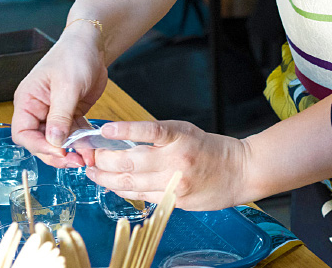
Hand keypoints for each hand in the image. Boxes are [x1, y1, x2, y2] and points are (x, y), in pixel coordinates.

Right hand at [11, 24, 107, 167]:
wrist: (92, 44)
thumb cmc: (74, 55)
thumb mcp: (67, 86)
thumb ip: (60, 115)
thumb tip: (53, 142)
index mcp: (28, 100)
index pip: (23, 133)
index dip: (39, 146)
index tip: (59, 152)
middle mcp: (38, 109)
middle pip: (40, 142)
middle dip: (57, 154)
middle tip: (75, 162)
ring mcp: (55, 113)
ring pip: (58, 142)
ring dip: (72, 152)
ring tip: (87, 159)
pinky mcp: (71, 114)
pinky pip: (73, 134)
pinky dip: (81, 143)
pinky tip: (91, 150)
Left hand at [85, 120, 252, 210]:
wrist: (239, 170)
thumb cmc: (209, 148)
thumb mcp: (185, 131)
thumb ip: (156, 136)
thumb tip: (121, 138)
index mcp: (180, 137)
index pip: (149, 131)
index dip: (124, 130)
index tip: (104, 130)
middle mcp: (177, 160)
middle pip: (132, 162)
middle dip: (105, 161)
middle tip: (91, 157)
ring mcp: (177, 183)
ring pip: (132, 183)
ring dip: (107, 179)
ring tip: (93, 173)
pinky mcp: (177, 201)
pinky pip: (143, 197)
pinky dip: (125, 191)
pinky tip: (113, 186)